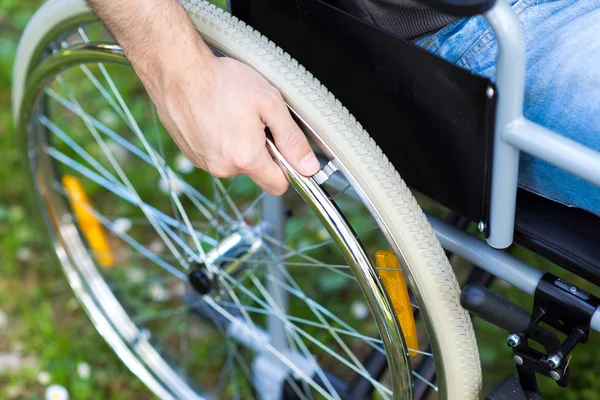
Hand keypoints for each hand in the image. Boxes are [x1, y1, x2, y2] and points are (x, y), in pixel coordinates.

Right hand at [147, 54, 319, 195]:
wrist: (177, 71)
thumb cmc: (221, 82)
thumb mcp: (270, 103)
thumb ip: (292, 139)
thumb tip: (309, 167)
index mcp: (245, 158)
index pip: (278, 186)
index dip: (287, 169)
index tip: (284, 148)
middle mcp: (223, 168)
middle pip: (257, 172)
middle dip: (262, 151)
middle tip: (255, 119)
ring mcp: (204, 163)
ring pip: (236, 163)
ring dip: (240, 145)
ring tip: (232, 114)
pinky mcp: (191, 155)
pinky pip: (217, 156)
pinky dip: (221, 141)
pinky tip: (216, 117)